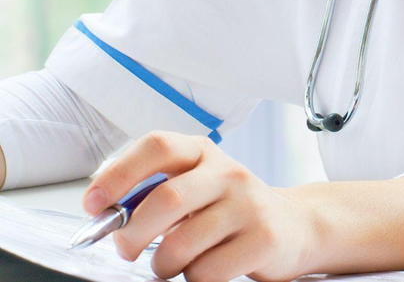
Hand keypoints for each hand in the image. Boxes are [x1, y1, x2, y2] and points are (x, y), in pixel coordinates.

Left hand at [83, 131, 316, 281]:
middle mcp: (229, 173)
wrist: (296, 225)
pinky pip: (207, 271)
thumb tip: (103, 209)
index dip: (119, 173)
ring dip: (163, 265)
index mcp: (204, 153)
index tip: (94, 204)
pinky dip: (194, 278)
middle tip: (126, 251)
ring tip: (172, 263)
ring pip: (181, 244)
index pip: (158, 147)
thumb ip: (154, 191)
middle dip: (132, 235)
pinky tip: (206, 268)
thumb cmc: (230, 210)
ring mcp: (249, 205)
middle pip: (166, 199)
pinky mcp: (264, 239)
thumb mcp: (196, 186)